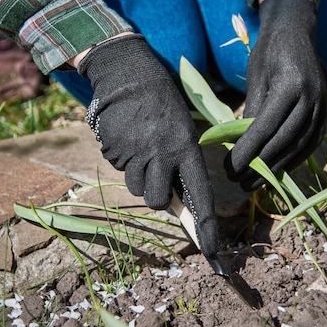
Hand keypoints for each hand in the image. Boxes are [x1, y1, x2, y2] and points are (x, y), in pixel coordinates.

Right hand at [78, 34, 219, 255]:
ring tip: (144, 148)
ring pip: (137, 187)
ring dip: (141, 176)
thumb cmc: (163, 104)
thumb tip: (177, 199)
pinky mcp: (113, 149)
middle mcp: (161, 154)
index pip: (199, 195)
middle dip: (159, 196)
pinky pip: (120, 169)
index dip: (206, 227)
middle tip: (159, 174)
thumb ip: (182, 163)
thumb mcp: (182, 130)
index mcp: (185, 148)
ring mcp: (134, 152)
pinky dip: (125, 161)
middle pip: (158, 201)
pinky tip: (129, 138)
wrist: (130, 74)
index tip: (213, 252)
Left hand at [225, 0, 326, 190]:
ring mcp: (324, 103)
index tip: (230, 167)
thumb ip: (252, 111)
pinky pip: (312, 141)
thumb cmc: (268, 53)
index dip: (248, 151)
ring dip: (278, 168)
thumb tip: (243, 146)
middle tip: (238, 182)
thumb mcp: (255, 77)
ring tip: (255, 184)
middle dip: (260, 165)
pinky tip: (278, 170)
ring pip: (301, 145)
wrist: (296, 32)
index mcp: (291, 84)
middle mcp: (312, 96)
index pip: (266, 126)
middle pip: (285, 140)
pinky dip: (295, 158)